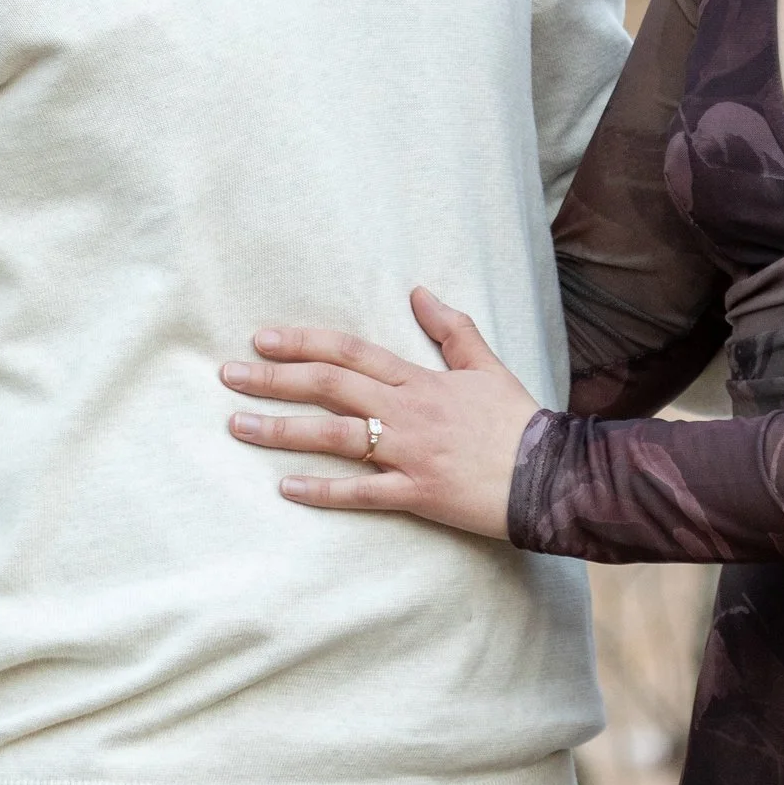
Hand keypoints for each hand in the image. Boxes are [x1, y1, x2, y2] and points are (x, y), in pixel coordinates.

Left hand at [221, 287, 537, 539]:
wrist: (554, 474)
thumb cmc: (520, 422)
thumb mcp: (488, 366)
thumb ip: (452, 329)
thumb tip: (419, 291)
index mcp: (421, 380)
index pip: (352, 353)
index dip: (304, 343)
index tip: (262, 338)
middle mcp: (408, 412)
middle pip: (331, 387)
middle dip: (276, 379)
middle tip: (229, 375)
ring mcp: (411, 453)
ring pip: (336, 436)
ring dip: (283, 430)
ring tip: (238, 425)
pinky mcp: (419, 493)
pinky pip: (362, 493)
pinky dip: (324, 490)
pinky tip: (286, 487)